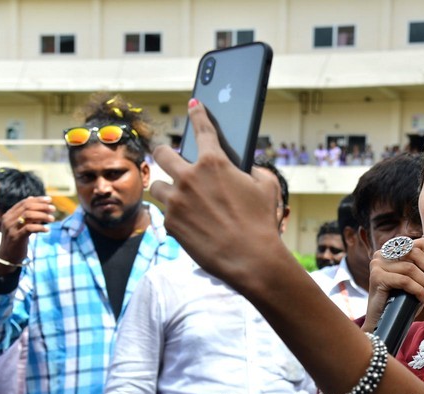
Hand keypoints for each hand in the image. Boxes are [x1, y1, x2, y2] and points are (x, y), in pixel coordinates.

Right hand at [0, 196, 54, 274]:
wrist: (7, 256)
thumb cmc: (17, 238)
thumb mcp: (20, 224)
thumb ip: (25, 213)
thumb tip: (32, 198)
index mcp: (9, 214)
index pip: (24, 202)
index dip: (38, 200)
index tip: (50, 200)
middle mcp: (8, 219)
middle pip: (27, 207)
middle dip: (42, 206)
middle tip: (53, 209)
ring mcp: (11, 228)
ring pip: (28, 215)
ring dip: (42, 215)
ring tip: (52, 219)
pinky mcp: (16, 237)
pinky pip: (30, 228)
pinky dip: (40, 227)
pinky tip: (47, 230)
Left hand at [152, 100, 286, 287]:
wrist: (250, 258)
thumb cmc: (262, 223)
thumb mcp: (266, 188)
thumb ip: (253, 171)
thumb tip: (246, 170)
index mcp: (215, 163)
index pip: (203, 129)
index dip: (198, 113)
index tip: (194, 105)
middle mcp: (190, 177)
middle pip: (162, 153)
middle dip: (162, 151)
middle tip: (166, 154)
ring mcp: (176, 200)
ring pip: (156, 185)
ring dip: (165, 188)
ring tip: (176, 195)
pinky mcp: (171, 222)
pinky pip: (165, 212)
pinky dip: (174, 214)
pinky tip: (188, 221)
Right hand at [362, 238, 423, 331]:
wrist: (383, 322)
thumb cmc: (402, 303)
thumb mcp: (422, 285)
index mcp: (394, 251)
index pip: (420, 243)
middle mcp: (384, 253)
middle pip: (415, 252)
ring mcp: (378, 264)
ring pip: (410, 268)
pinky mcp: (376, 277)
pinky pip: (404, 280)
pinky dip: (417, 290)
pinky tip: (422, 300)